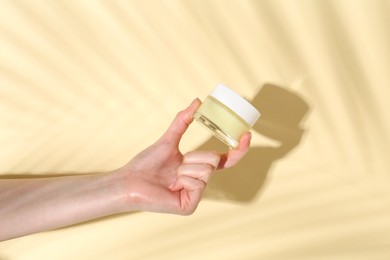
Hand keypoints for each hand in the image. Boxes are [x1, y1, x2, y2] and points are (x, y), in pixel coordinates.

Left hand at [117, 98, 251, 214]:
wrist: (130, 180)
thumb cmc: (146, 163)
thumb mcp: (169, 139)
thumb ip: (183, 121)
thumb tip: (197, 101)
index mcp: (197, 169)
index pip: (225, 160)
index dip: (238, 149)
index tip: (247, 134)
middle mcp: (200, 183)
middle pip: (214, 160)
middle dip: (193, 157)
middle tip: (177, 164)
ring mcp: (196, 196)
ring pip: (206, 170)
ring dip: (185, 168)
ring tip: (171, 176)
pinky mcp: (189, 206)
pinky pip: (198, 183)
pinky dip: (182, 179)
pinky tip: (171, 185)